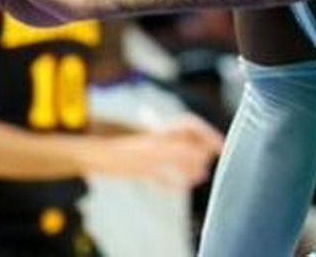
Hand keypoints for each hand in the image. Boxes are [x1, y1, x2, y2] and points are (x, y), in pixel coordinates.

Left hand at [91, 120, 221, 188]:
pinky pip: (161, 174)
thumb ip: (179, 152)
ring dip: (189, 167)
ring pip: (176, 159)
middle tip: (213, 161)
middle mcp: (160, 140)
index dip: (209, 134)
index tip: (222, 146)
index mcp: (165, 132)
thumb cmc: (121, 152)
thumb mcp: (154, 152)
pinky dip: (171, 180)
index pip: (192, 126)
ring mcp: (150, 154)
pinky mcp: (140, 168)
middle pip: (187, 142)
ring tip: (200, 176)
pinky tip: (178, 188)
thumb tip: (202, 155)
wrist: (93, 158)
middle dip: (201, 151)